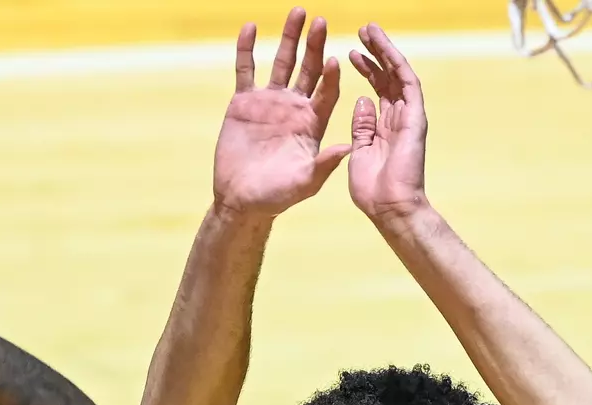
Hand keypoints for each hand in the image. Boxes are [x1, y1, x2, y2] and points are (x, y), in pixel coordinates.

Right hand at [213, 8, 350, 217]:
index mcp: (313, 122)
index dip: (331, 76)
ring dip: (289, 38)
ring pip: (282, 62)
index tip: (335, 59)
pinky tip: (250, 28)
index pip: (327, 92)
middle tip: (320, 21)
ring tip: (297, 12)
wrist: (242, 200)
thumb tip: (349, 148)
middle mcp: (294, 107)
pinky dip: (247, 50)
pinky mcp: (244, 102)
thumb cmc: (276, 196)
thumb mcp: (305, 183)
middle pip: (308, 69)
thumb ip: (324, 165)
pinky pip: (246, 70)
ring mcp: (269, 102)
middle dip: (314, 45)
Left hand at [347, 25, 429, 224]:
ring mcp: (408, 116)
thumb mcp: (358, 152)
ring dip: (384, 51)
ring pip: (397, 74)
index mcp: (383, 127)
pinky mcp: (415, 117)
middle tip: (362, 32)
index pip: (377, 90)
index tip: (352, 55)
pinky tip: (383, 47)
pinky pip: (407, 83)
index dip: (366, 71)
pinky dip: (395, 63)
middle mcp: (397, 118)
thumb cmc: (372, 191)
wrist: (390, 208)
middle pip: (388, 77)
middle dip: (375, 53)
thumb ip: (362, 127)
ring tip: (370, 30)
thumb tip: (363, 101)